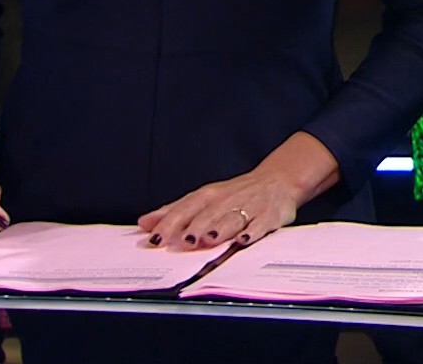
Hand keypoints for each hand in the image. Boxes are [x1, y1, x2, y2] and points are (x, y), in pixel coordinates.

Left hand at [137, 169, 300, 250]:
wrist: (277, 180)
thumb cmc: (236, 193)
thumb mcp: (204, 198)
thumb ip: (174, 212)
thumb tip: (145, 222)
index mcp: (208, 196)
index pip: (185, 209)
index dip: (169, 224)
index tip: (155, 238)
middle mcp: (226, 200)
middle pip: (208, 214)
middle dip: (195, 227)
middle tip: (183, 241)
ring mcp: (249, 207)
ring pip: (232, 218)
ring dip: (220, 229)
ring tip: (209, 239)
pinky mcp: (269, 215)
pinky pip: (261, 224)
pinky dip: (253, 231)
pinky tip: (244, 239)